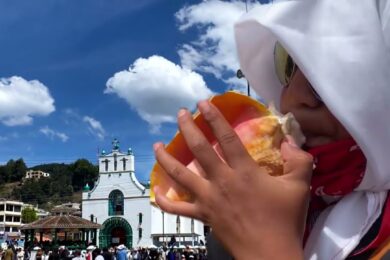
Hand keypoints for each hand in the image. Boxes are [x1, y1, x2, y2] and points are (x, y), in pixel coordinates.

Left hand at [153, 100, 312, 259]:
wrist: (271, 254)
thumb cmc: (285, 220)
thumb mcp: (300, 186)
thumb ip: (298, 159)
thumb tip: (289, 141)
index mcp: (244, 172)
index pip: (227, 138)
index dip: (214, 118)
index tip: (202, 103)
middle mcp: (222, 182)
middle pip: (199, 150)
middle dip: (187, 128)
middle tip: (180, 113)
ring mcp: (209, 200)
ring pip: (180, 176)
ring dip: (166, 159)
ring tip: (157, 145)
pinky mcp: (204, 216)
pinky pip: (178, 209)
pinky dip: (165, 202)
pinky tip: (156, 193)